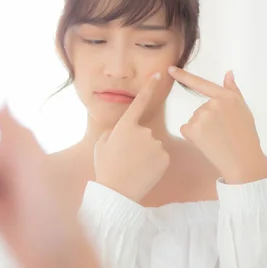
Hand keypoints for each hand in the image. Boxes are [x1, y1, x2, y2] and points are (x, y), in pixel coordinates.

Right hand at [94, 73, 169, 202]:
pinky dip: (154, 163)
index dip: (149, 87)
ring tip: (134, 167)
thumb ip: (112, 132)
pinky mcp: (165, 156)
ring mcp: (155, 143)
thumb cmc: (106, 168)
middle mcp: (142, 131)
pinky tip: (144, 171)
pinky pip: (160, 156)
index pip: (139, 102)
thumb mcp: (101, 145)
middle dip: (137, 142)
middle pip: (144, 132)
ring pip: (153, 145)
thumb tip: (120, 130)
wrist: (117, 192)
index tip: (158, 75)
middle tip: (126, 159)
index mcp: (124, 126)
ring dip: (146, 154)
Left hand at [168, 67, 266, 183]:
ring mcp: (202, 115)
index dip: (183, 76)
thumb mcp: (243, 110)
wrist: (243, 160)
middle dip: (207, 121)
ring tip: (218, 138)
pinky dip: (193, 137)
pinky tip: (207, 143)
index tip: (169, 69)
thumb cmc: (245, 136)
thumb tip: (228, 73)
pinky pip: (186, 130)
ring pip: (193, 121)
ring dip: (201, 130)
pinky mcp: (193, 128)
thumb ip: (233, 90)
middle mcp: (213, 103)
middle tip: (222, 132)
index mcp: (227, 97)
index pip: (201, 84)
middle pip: (199, 109)